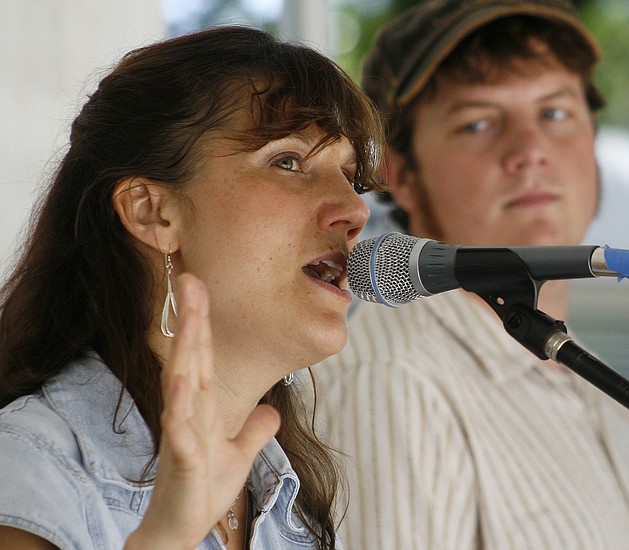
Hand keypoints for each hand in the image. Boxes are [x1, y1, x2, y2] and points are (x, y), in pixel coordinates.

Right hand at [126, 273, 280, 548]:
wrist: (180, 529)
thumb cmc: (202, 489)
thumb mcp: (239, 454)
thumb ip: (254, 429)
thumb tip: (272, 410)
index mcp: (201, 407)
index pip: (203, 357)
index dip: (203, 323)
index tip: (200, 288)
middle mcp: (187, 413)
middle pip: (190, 358)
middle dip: (191, 319)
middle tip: (190, 280)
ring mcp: (181, 434)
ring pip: (181, 383)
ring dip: (185, 350)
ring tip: (188, 317)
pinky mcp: (182, 459)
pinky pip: (179, 428)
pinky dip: (180, 406)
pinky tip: (182, 383)